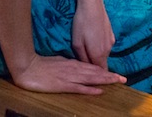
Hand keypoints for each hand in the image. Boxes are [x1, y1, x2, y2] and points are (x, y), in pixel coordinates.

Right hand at [11, 53, 125, 94]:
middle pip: (95, 73)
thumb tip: (78, 65)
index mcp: (73, 63)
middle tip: (123, 78)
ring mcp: (69, 77)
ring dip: (105, 80)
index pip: (92, 67)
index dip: (105, 71)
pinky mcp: (63, 85)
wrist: (28, 67)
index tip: (115, 73)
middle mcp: (74, 69)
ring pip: (91, 79)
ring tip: (117, 82)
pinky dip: (90, 89)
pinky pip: (79, 88)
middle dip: (110, 76)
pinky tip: (99, 90)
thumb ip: (69, 63)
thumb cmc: (41, 64)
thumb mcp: (59, 61)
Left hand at [72, 0, 114, 69]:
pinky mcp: (112, 34)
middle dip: (94, 65)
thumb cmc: (81, 24)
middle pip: (102, 63)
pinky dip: (100, 46)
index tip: (88, 78)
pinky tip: (92, 38)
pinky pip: (105, 45)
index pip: (100, 72)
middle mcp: (108, 50)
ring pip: (104, 54)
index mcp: (99, 54)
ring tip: (86, 48)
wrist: (92, 5)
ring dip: (96, 54)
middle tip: (84, 63)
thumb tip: (85, 67)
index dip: (95, 76)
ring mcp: (111, 41)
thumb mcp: (76, 43)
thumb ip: (82, 58)